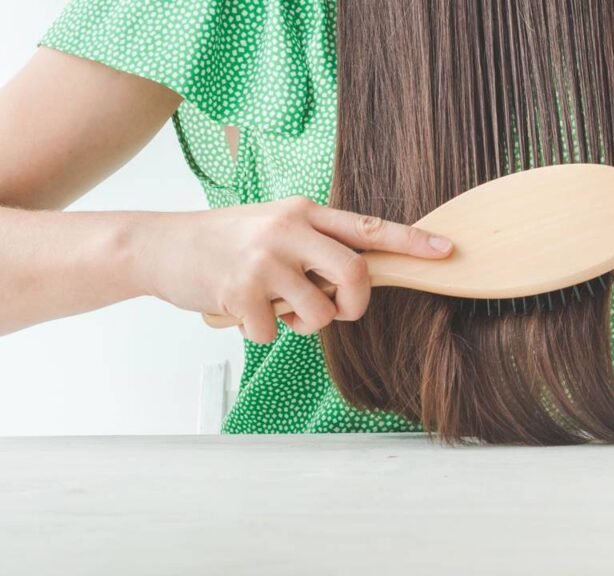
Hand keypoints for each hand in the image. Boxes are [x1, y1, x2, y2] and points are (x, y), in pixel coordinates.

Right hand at [138, 196, 453, 343]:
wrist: (162, 246)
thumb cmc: (229, 243)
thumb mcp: (276, 228)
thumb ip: (316, 247)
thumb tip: (361, 278)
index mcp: (304, 212)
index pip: (369, 228)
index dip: (411, 243)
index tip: (446, 252)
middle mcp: (289, 230)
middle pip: (355, 274)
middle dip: (354, 303)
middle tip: (337, 309)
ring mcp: (264, 259)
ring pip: (318, 314)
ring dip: (300, 323)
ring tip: (272, 305)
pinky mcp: (240, 291)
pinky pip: (275, 334)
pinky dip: (262, 333)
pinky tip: (240, 310)